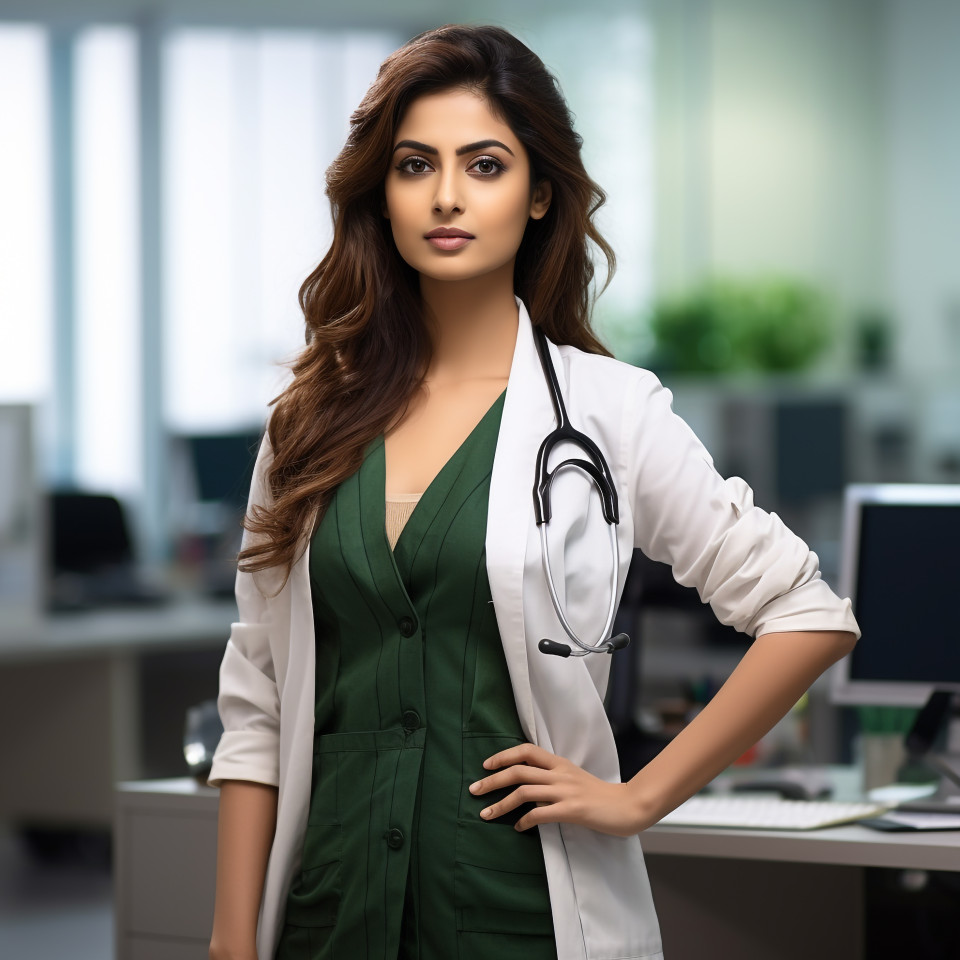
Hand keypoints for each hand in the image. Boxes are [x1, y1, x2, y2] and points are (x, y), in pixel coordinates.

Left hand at [468, 742, 646, 835]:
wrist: (628, 805)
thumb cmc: (600, 795)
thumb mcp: (574, 779)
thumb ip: (553, 778)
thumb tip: (528, 785)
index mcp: (560, 763)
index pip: (526, 750)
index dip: (503, 756)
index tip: (486, 765)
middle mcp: (560, 774)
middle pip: (519, 770)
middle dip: (493, 779)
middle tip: (474, 789)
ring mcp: (566, 791)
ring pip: (524, 791)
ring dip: (501, 803)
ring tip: (487, 814)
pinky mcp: (572, 810)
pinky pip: (541, 814)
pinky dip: (525, 821)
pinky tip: (518, 827)